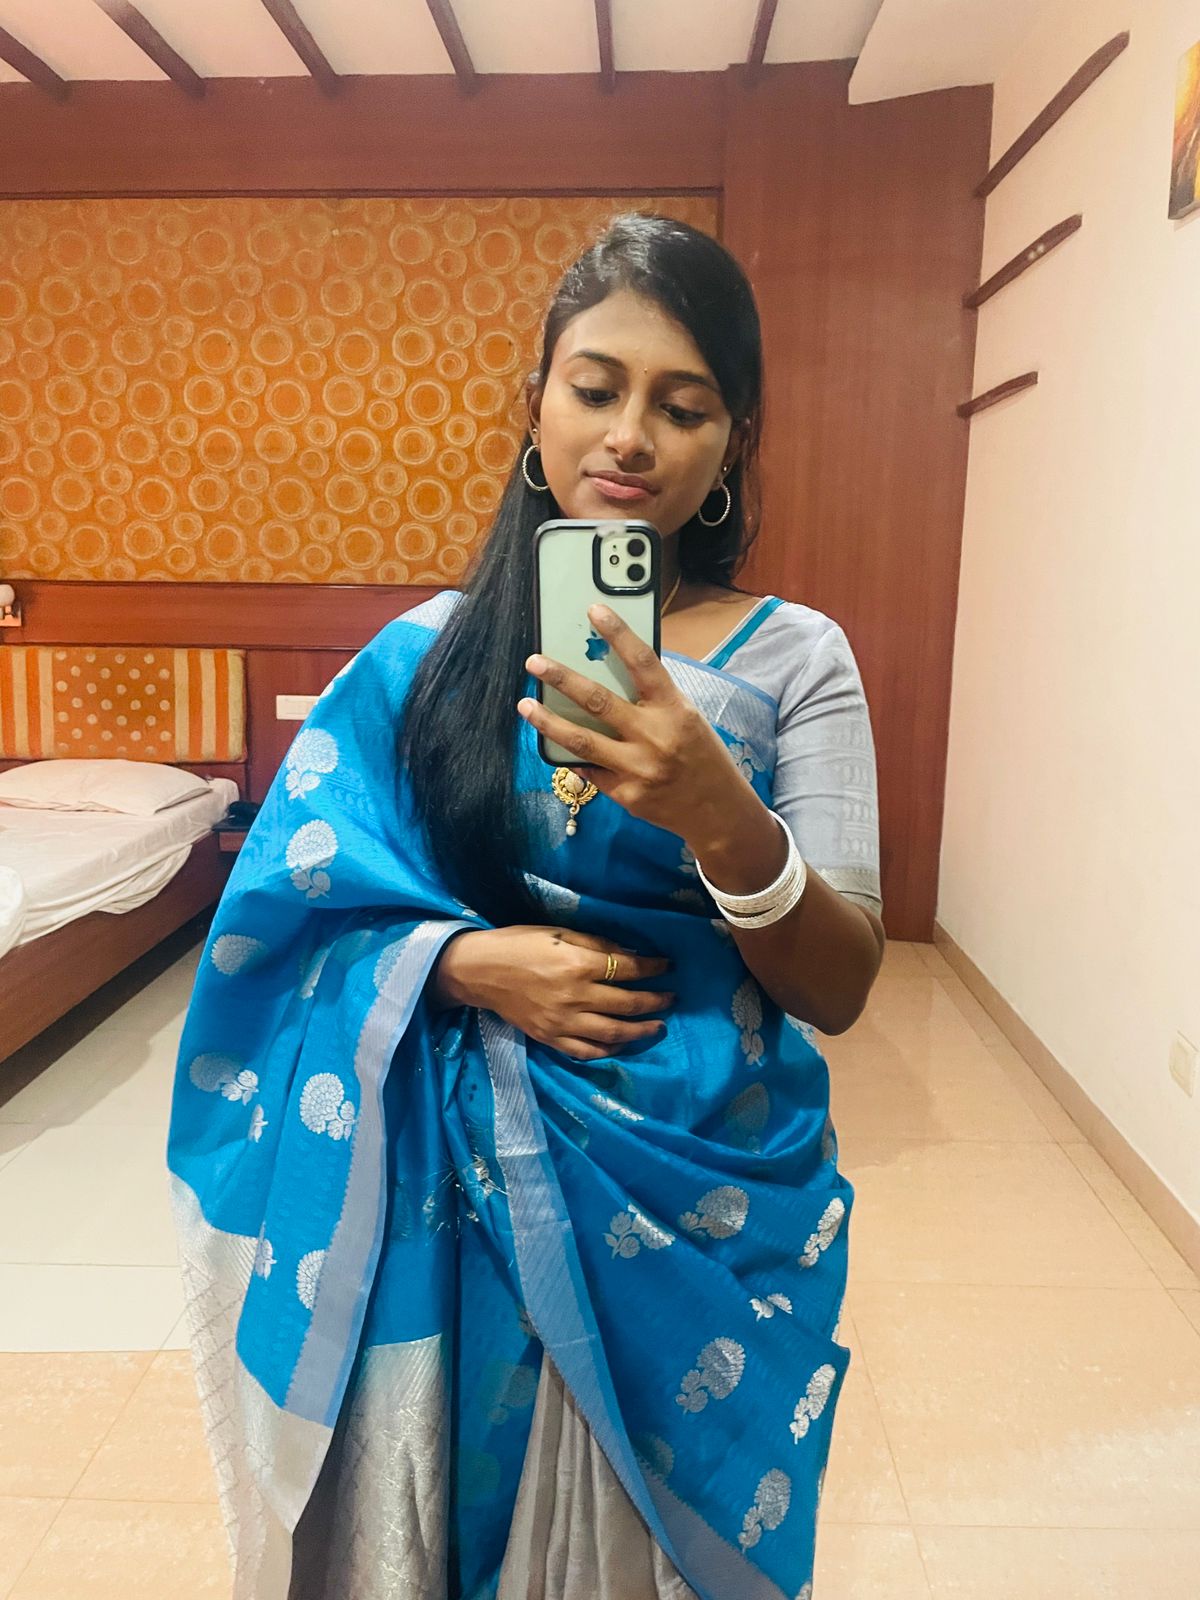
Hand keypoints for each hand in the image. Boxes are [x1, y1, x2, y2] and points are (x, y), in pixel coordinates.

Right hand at [434, 925, 673, 1061]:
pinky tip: (621, 1044)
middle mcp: (574, 997)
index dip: (653, 968)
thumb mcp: (558, 933)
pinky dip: (609, 1050)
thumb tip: (631, 955)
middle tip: (671, 999)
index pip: (627, 969)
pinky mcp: (551, 1038)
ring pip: (613, 1033)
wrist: (479, 971)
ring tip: (658, 1027)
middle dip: (655, 1001)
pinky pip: (587, 1051)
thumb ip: (596, 944)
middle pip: (627, 1004)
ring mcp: (563, 1023)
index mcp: (577, 965)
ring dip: (641, 1031)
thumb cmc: (518, 943)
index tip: (668, 967)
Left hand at [516, 603, 745, 837]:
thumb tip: (608, 673)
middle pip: (599, 700)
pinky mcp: (625, 795)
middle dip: (561, 678)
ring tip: (525, 706)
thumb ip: (653, 699)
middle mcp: (655, 736)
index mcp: (674, 709)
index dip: (618, 633)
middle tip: (534, 663)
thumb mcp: (687, 718)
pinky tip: (558, 748)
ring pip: (581, 740)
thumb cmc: (702, 756)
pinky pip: (589, 770)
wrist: (718, 811)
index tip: (594, 611)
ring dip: (547, 721)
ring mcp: (637, 768)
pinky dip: (573, 757)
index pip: (643, 662)